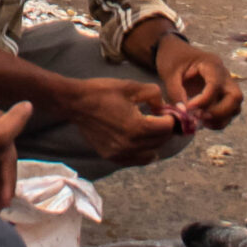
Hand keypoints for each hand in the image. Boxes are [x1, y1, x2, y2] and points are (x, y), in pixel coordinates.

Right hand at [62, 76, 179, 168]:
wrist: (76, 103)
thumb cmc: (102, 92)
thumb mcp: (132, 86)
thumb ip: (155, 95)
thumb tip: (163, 106)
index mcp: (137, 127)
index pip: (167, 127)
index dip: (171, 117)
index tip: (167, 110)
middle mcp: (130, 145)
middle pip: (161, 141)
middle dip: (165, 128)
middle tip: (160, 116)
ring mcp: (120, 153)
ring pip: (151, 153)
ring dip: (155, 141)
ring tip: (149, 127)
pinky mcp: (112, 156)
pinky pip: (137, 160)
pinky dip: (144, 152)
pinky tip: (141, 141)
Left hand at [154, 36, 241, 127]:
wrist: (174, 51)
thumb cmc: (173, 59)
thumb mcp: (169, 74)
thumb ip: (175, 93)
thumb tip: (184, 113)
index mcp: (211, 64)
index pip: (216, 85)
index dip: (204, 101)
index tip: (188, 109)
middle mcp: (224, 74)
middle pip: (235, 96)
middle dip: (220, 112)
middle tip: (199, 117)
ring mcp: (225, 84)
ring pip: (236, 105)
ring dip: (221, 118)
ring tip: (201, 121)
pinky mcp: (222, 94)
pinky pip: (230, 110)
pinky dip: (219, 120)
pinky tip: (203, 121)